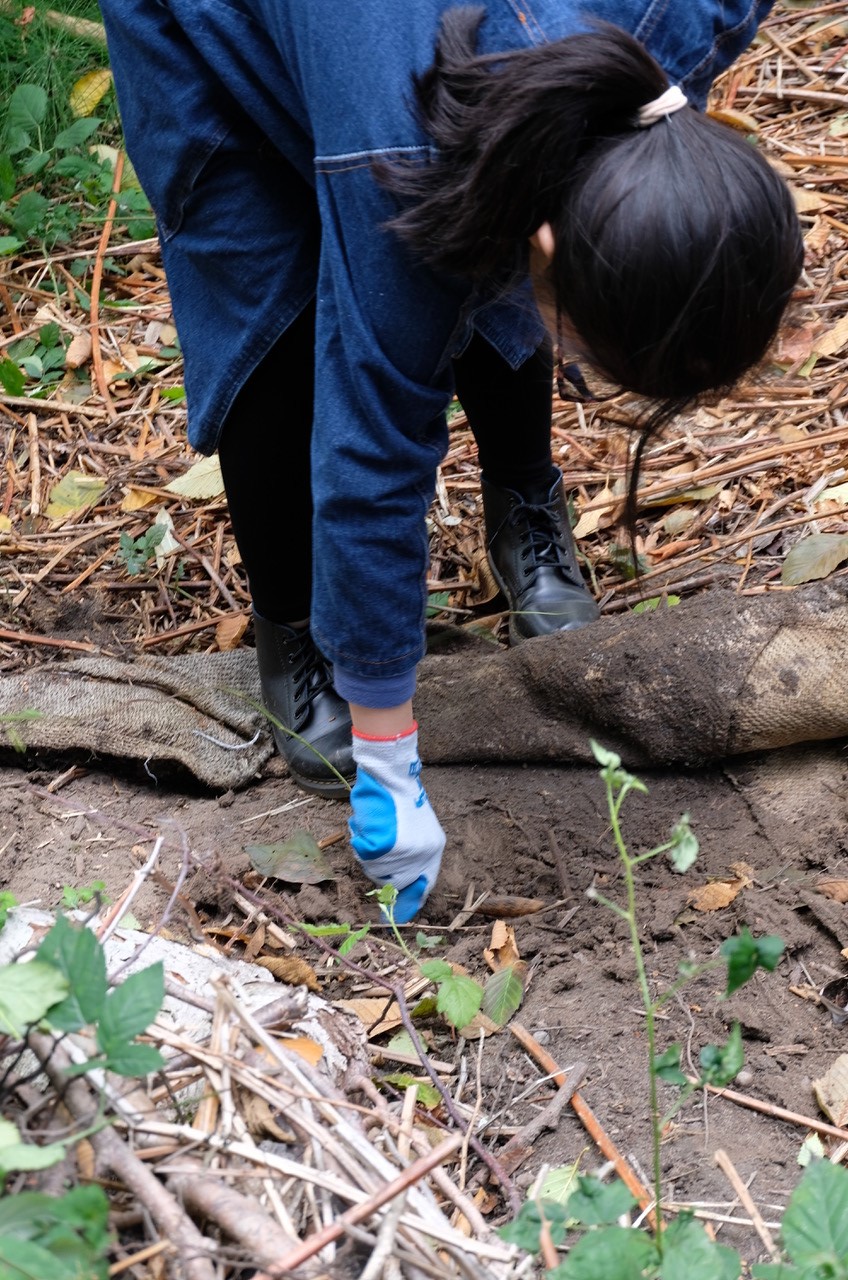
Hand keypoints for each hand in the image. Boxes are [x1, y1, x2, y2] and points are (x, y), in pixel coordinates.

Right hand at [348, 724, 444, 922]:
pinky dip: (361, 841)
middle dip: (382, 871)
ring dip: (369, 853)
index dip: (408, 902)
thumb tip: (399, 888)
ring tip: (375, 827)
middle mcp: (422, 854)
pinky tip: (368, 824)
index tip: (398, 917)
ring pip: (376, 869)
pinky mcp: (384, 845)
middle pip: (394, 882)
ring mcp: (403, 851)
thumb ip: (413, 857)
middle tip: (377, 847)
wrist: (392, 773)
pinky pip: (364, 854)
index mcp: (434, 849)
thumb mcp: (418, 828)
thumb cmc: (400, 798)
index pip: (423, 886)